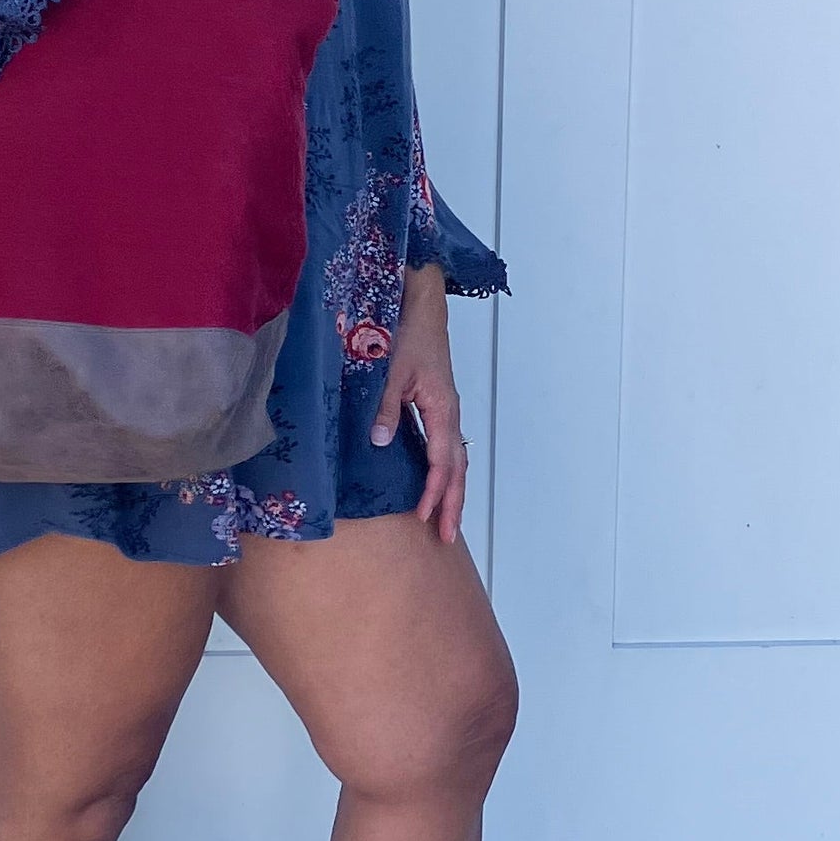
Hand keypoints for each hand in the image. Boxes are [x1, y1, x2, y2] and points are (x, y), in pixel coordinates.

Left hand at [371, 263, 468, 545]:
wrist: (420, 303)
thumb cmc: (406, 332)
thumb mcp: (390, 369)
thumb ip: (385, 408)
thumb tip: (382, 444)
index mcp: (442, 408)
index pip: (442, 461)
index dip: (434, 491)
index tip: (424, 516)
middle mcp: (449, 413)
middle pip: (457, 468)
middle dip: (452, 503)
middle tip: (447, 537)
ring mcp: (446, 410)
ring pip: (455, 459)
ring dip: (451, 491)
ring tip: (446, 520)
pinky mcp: (438, 405)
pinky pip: (447, 446)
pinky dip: (445, 471)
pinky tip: (435, 484)